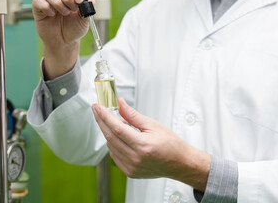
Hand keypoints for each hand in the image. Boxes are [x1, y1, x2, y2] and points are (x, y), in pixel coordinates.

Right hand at [32, 0, 94, 78]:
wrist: (65, 42)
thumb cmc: (74, 28)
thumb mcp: (85, 17)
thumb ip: (87, 5)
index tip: (79, 0)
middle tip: (72, 9)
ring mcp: (46, 0)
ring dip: (57, 2)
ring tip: (64, 13)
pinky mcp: (37, 8)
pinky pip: (37, 0)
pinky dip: (46, 7)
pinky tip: (52, 15)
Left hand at [92, 98, 210, 191]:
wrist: (179, 163)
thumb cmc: (170, 144)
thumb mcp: (153, 125)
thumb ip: (133, 115)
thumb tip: (119, 104)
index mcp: (142, 145)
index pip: (117, 128)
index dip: (105, 116)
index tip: (98, 107)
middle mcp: (135, 159)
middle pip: (110, 137)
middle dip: (102, 122)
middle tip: (97, 110)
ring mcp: (131, 168)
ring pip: (111, 146)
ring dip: (109, 132)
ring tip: (116, 123)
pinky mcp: (130, 172)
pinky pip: (114, 156)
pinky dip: (113, 144)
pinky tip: (119, 136)